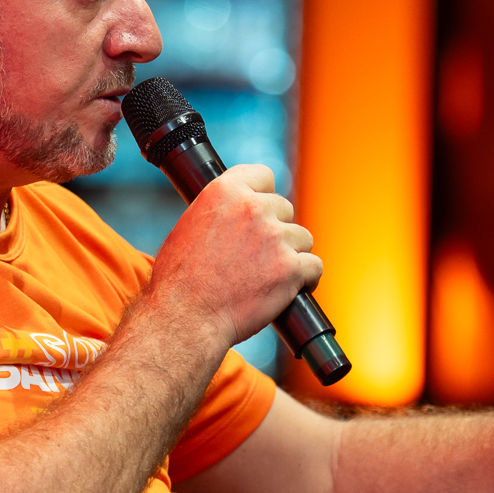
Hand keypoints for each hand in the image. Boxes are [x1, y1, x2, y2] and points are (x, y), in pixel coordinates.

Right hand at [147, 164, 319, 348]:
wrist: (184, 316)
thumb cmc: (180, 279)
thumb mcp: (189, 226)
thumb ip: (220, 212)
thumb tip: (236, 215)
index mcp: (225, 191)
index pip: (263, 175)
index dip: (263, 195)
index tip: (260, 212)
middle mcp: (253, 208)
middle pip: (284, 209)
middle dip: (275, 230)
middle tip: (257, 255)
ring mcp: (275, 237)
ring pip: (302, 238)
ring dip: (291, 255)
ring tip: (269, 276)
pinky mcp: (290, 268)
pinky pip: (314, 266)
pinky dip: (306, 279)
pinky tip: (291, 289)